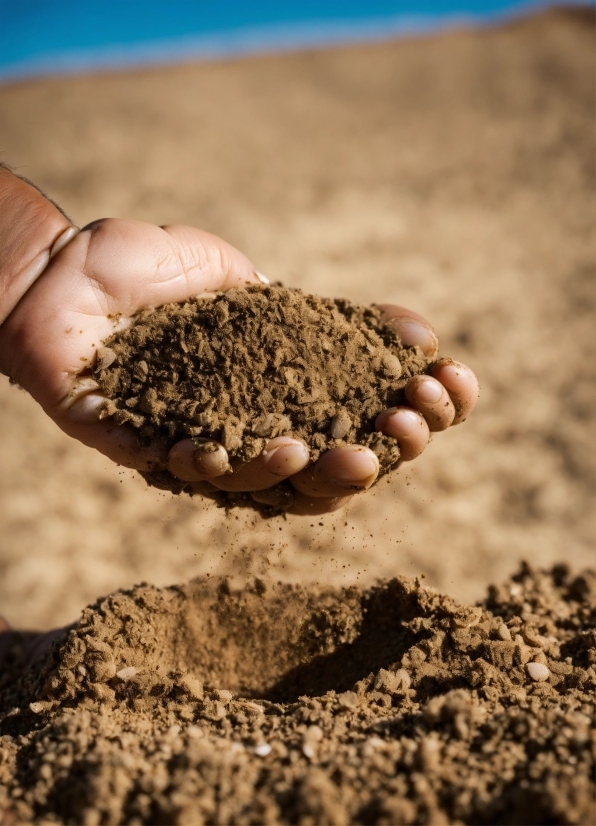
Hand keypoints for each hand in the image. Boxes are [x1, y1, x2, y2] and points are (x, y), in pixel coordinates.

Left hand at [0, 219, 478, 514]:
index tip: (452, 384)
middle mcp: (242, 429)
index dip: (416, 411)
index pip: (360, 420)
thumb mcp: (250, 284)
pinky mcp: (133, 444)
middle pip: (324, 469)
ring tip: (354, 453)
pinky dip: (226, 463)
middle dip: (381, 454)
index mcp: (277, 396)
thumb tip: (412, 330)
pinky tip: (272, 446)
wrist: (60, 266)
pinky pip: (181, 470)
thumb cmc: (150, 269)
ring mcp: (191, 443)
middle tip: (409, 429)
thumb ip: (318, 318)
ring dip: (316, 474)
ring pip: (265, 486)